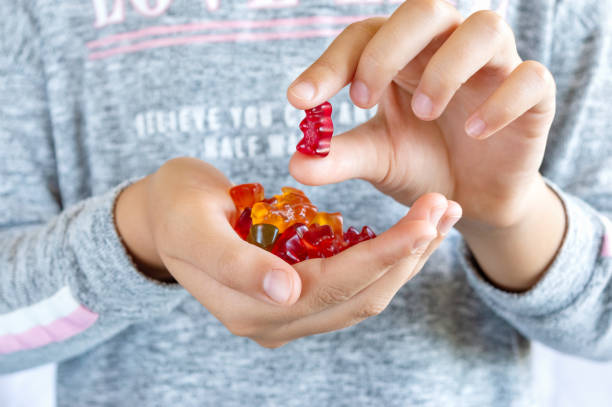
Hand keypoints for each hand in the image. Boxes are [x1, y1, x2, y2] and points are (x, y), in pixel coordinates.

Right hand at [115, 157, 460, 346]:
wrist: (164, 215)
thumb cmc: (174, 207)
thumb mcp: (193, 224)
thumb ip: (233, 262)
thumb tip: (286, 293)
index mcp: (248, 309)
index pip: (332, 285)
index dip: (382, 256)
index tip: (425, 220)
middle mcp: (275, 322)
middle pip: (358, 295)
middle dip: (407, 254)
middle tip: (445, 208)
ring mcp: (289, 313)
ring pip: (363, 294)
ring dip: (406, 258)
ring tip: (441, 216)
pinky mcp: (299, 296)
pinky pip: (353, 283)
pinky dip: (386, 257)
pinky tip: (411, 231)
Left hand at [287, 1, 555, 231]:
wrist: (472, 199)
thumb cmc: (422, 164)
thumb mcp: (377, 159)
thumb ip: (339, 157)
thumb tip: (295, 164)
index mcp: (402, 57)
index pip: (364, 36)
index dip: (330, 63)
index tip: (299, 100)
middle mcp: (446, 48)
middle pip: (424, 10)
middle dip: (388, 50)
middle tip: (364, 98)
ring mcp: (493, 67)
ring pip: (484, 28)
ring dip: (447, 68)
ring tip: (424, 111)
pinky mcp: (532, 95)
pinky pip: (529, 78)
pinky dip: (501, 102)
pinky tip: (474, 133)